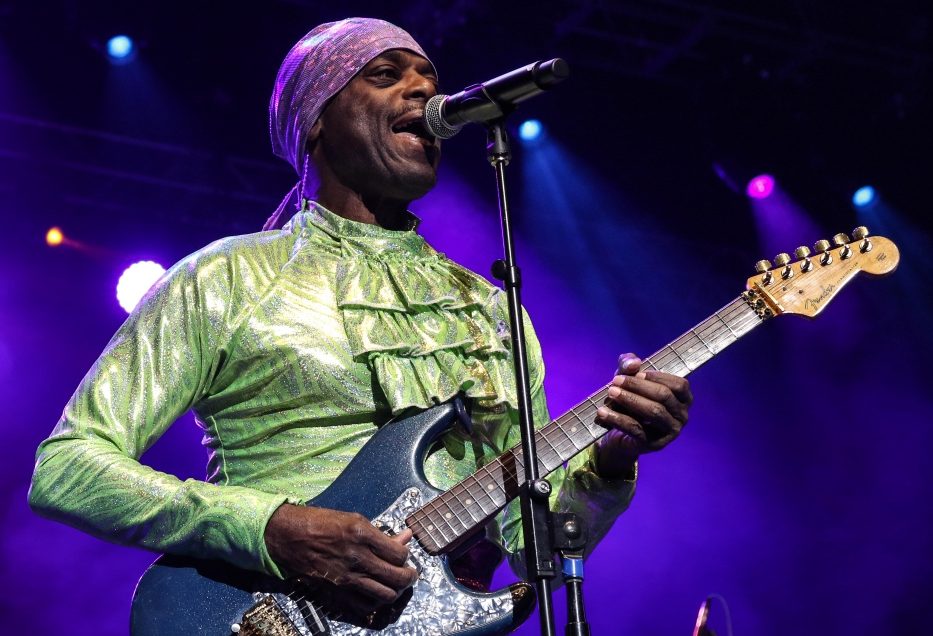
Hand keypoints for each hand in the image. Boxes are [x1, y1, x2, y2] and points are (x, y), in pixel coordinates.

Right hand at [264, 504, 417, 617]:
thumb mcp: (355, 519)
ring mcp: (347, 578)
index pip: (399, 554)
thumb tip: (406, 537)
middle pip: (397, 577)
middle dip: (409, 576)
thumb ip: (381, 533)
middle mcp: (357, 558)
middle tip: (409, 573)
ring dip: (396, 590)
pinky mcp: (337, 591)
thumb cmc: (321, 523)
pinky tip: (376, 592)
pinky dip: (375, 602)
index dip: (406, 556)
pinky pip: (365, 606)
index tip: (403, 554)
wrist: (290, 537)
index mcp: (362, 534)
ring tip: (396, 584)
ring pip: (386, 595)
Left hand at [594, 353, 692, 477]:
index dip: (658, 377)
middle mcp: (682, 416)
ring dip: (630, 400)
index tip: (636, 372)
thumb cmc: (630, 401)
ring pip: (654, 412)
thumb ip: (629, 364)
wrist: (622, 434)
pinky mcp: (655, 444)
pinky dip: (618, 419)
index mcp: (683, 399)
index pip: (679, 385)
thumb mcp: (628, 379)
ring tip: (610, 392)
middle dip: (638, 386)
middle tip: (615, 381)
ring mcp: (671, 432)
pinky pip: (637, 429)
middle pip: (664, 396)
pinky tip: (602, 412)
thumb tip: (634, 362)